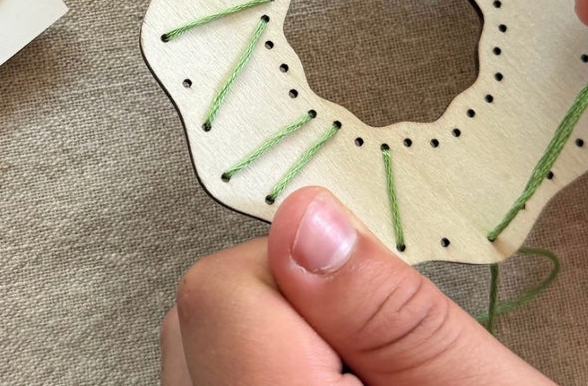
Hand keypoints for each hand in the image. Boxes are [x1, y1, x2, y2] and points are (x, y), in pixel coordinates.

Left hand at [161, 186, 554, 384]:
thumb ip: (389, 312)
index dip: (305, 276)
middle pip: (199, 320)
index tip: (367, 311)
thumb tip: (307, 219)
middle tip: (370, 363)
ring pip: (197, 358)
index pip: (220, 292)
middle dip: (287, 309)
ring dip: (266, 353)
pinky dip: (255, 385)